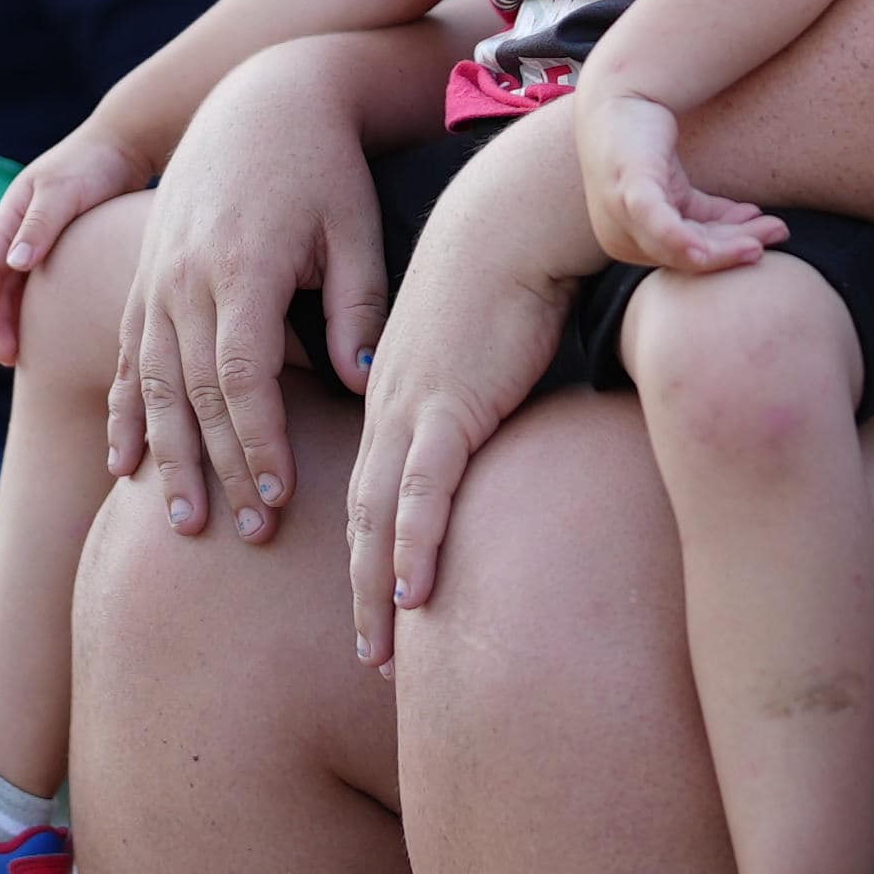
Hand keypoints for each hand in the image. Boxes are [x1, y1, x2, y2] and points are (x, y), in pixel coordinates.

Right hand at [0, 125, 149, 364]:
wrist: (126, 143)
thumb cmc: (94, 164)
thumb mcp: (63, 192)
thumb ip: (39, 226)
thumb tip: (13, 265)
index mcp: (12, 211)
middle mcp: (20, 226)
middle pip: (0, 279)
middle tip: (5, 356)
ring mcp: (40, 235)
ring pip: (19, 284)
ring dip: (17, 317)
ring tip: (21, 355)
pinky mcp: (63, 243)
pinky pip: (44, 280)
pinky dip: (41, 305)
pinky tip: (50, 330)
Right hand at [107, 39, 387, 542]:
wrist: (260, 95)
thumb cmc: (323, 165)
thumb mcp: (354, 227)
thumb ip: (355, 305)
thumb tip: (357, 382)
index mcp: (241, 265)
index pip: (241, 376)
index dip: (257, 442)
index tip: (279, 497)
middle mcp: (185, 276)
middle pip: (191, 393)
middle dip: (219, 469)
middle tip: (244, 533)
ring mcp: (154, 276)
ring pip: (149, 382)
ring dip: (165, 456)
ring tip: (181, 521)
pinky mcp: (143, 275)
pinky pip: (124, 355)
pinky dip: (124, 413)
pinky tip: (126, 464)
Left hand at [335, 124, 602, 666]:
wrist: (511, 219)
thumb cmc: (508, 274)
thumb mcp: (482, 348)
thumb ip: (480, 397)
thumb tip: (498, 431)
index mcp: (393, 395)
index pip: (369, 488)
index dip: (368, 551)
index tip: (376, 604)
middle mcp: (389, 408)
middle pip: (361, 517)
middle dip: (361, 592)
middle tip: (368, 654)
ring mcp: (412, 408)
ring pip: (380, 518)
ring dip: (377, 590)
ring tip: (380, 651)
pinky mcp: (448, 404)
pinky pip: (423, 490)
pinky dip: (414, 545)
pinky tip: (413, 595)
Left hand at [568, 85, 775, 276]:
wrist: (616, 95)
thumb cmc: (642, 143)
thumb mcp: (675, 187)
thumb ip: (706, 214)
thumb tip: (752, 224)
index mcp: (629, 242)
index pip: (687, 255)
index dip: (730, 249)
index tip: (767, 234)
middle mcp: (618, 237)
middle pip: (687, 257)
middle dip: (736, 248)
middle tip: (778, 234)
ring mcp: (620, 216)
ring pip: (680, 246)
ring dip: (729, 242)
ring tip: (772, 228)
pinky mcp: (629, 191)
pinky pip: (659, 224)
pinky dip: (683, 240)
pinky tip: (709, 247)